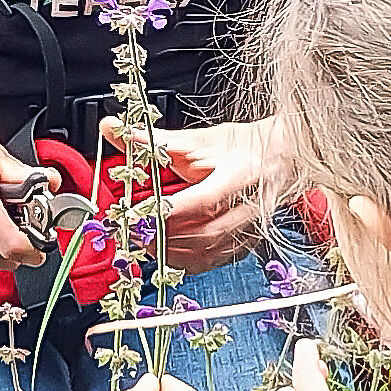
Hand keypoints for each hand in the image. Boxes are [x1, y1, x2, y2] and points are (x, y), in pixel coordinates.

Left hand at [103, 116, 274, 271]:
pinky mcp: (246, 244)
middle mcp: (250, 206)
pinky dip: (186, 261)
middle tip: (135, 230)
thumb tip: (111, 129)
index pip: (205, 198)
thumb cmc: (241, 147)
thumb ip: (153, 141)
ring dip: (172, 251)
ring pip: (209, 251)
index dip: (170, 210)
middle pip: (206, 231)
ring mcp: (250, 229)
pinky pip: (213, 261)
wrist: (279, 158)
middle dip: (165, 235)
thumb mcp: (197, 139)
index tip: (139, 213)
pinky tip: (167, 252)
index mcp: (240, 174)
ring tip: (145, 240)